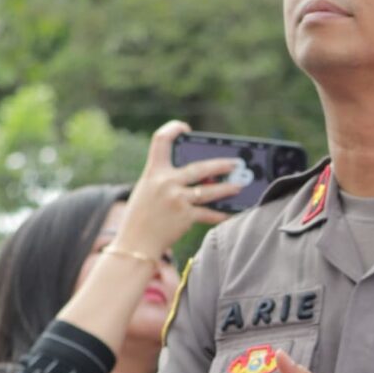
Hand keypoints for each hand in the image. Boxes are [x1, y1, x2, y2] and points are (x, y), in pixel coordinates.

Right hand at [121, 120, 246, 259]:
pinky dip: (220, 214)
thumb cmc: (140, 218)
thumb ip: (166, 182)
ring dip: (228, 188)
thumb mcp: (147, 191)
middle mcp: (165, 183)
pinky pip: (209, 213)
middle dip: (220, 165)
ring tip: (239, 187)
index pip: (160, 141)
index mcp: (152, 173)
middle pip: (199, 168)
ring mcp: (177, 199)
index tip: (184, 128)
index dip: (172, 129)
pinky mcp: (185, 216)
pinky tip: (229, 214)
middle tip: (235, 163)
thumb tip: (200, 180)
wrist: (134, 244)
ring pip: (210, 190)